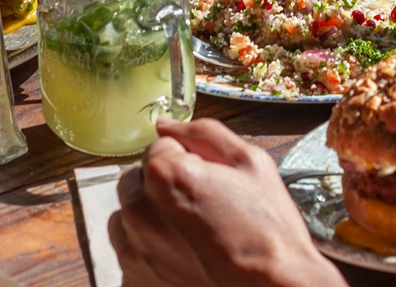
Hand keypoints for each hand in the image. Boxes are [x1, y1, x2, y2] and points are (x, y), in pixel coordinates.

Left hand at [108, 119, 346, 286]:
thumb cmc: (267, 230)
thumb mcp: (250, 163)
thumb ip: (203, 133)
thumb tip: (166, 124)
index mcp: (163, 175)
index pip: (159, 147)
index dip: (186, 159)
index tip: (208, 180)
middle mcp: (138, 214)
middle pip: (136, 182)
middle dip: (161, 187)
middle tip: (200, 207)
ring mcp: (133, 255)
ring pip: (128, 220)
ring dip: (150, 220)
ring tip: (190, 237)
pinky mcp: (135, 285)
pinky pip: (131, 257)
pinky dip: (150, 256)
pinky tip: (184, 260)